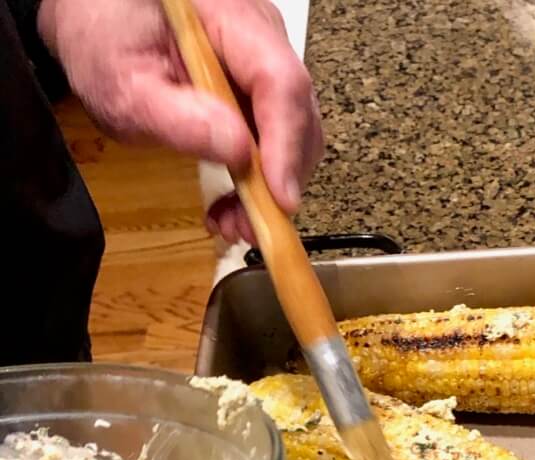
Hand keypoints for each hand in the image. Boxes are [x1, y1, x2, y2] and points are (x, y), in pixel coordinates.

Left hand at [38, 0, 323, 243]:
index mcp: (230, 16)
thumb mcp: (123, 86)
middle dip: (281, 178)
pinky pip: (277, 138)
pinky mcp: (261, 92)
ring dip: (273, 188)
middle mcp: (261, 35)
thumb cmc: (107, 40)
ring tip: (235, 221)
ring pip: (296, 132)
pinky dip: (261, 181)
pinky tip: (233, 203)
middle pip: (298, 113)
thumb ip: (176, 118)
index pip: (280, 82)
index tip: (279, 199)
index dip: (286, 145)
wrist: (99, 17)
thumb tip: (236, 151)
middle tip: (250, 225)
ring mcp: (266, 63)